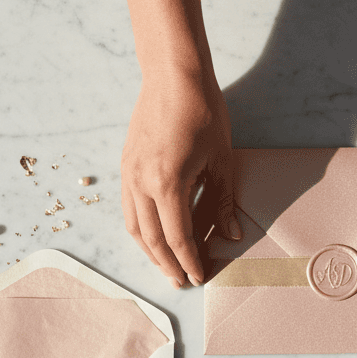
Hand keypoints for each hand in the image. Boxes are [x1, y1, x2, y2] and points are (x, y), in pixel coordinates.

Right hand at [121, 72, 239, 287]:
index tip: (199, 276)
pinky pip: (129, 209)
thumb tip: (231, 235)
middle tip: (183, 282)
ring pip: (135, 227)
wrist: (173, 75)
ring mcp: (129, 174)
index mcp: (167, 183)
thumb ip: (222, 202)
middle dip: (168, 265)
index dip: (189, 261)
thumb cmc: (202, 113)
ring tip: (167, 268)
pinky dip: (141, 230)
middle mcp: (141, 182)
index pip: (177, 237)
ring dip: (151, 252)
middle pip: (153, 239)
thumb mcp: (221, 161)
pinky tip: (154, 239)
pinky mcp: (125, 166)